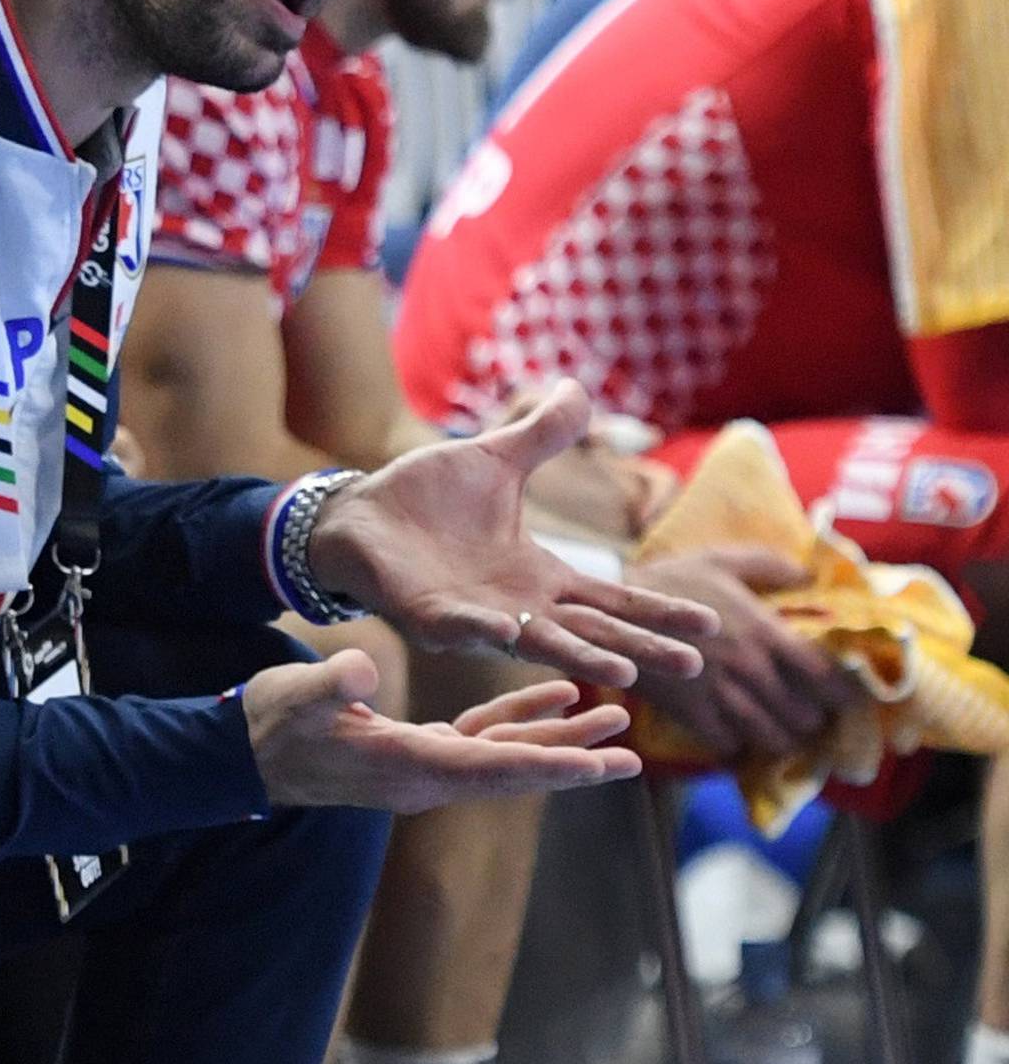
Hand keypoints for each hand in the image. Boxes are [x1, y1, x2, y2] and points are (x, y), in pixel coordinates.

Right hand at [243, 647, 639, 814]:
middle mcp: (426, 776)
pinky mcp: (420, 749)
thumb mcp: (297, 697)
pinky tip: (558, 697)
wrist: (244, 755)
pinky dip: (522, 719)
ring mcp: (426, 765)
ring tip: (617, 724)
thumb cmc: (270, 726)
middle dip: (575, 763)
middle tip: (633, 759)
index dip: (546, 766)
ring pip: (509, 754)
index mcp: (406, 766)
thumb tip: (364, 666)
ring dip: (562, 741)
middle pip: (515, 772)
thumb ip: (333, 682)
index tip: (597, 766)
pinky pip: (484, 737)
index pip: (489, 770)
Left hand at [303, 381, 717, 688]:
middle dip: (639, 649)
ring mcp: (474, 616)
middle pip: (591, 632)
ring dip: (579, 656)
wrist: (355, 513)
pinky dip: (486, 631)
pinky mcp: (427, 616)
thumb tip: (580, 389)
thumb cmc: (424, 499)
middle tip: (691, 668)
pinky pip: (461, 628)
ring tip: (624, 674)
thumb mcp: (494, 459)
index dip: (657, 610)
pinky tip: (510, 634)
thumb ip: (540, 435)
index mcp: (538, 575)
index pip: (611, 598)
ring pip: (537, 643)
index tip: (709, 624)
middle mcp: (515, 605)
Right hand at [626, 544, 856, 761]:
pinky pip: (727, 744)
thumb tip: (811, 576)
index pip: (823, 674)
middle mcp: (747, 668)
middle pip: (801, 713)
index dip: (843, 693)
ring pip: (769, 735)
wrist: (611, 608)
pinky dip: (739, 747)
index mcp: (763, 632)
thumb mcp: (722, 560)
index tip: (848, 699)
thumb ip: (770, 565)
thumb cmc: (671, 580)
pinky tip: (741, 739)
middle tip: (814, 719)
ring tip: (787, 736)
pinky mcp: (688, 712)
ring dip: (783, 740)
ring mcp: (718, 694)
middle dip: (813, 721)